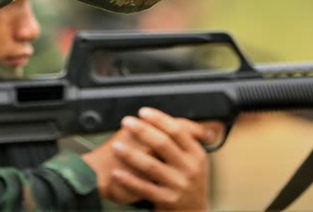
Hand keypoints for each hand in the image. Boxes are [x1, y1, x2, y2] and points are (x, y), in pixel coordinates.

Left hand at [83, 107, 217, 210]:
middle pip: (164, 144)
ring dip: (131, 155)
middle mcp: (189, 168)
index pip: (178, 131)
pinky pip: (145, 188)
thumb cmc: (190, 181)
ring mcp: (178, 185)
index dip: (159, 119)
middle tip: (127, 122)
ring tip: (117, 146)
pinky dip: (129, 180)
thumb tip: (165, 117)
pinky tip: (117, 173)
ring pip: (152, 166)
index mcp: (196, 153)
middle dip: (143, 131)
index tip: (143, 112)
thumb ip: (184, 139)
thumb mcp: (195, 159)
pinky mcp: (167, 200)